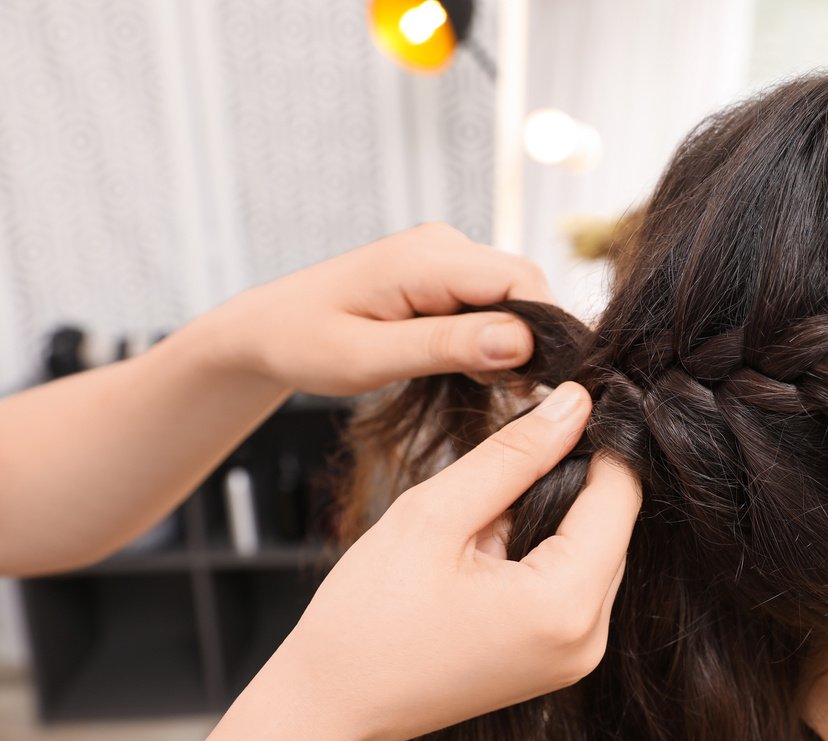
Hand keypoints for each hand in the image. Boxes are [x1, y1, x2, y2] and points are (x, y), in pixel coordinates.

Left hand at [206, 223, 552, 394]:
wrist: (265, 328)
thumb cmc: (304, 344)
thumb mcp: (371, 357)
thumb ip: (447, 346)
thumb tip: (522, 341)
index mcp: (424, 258)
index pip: (521, 279)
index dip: (544, 330)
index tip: (536, 383)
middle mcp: (442, 244)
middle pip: (525, 284)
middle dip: (531, 339)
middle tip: (509, 392)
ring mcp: (445, 254)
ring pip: (513, 294)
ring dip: (511, 341)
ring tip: (480, 383)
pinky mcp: (444, 272)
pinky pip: (492, 299)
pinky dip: (493, 337)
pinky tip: (468, 367)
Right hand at [261, 381, 641, 740]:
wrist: (328, 707)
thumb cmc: (365, 619)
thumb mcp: (434, 514)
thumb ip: (514, 454)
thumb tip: (575, 403)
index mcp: (563, 607)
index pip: (620, 495)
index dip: (595, 440)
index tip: (558, 406)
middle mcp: (587, 640)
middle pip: (613, 525)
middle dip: (569, 480)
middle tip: (502, 463)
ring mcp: (577, 658)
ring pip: (596, 551)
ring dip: (554, 517)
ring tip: (482, 518)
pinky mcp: (560, 661)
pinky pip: (575, 584)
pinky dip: (544, 552)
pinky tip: (489, 550)